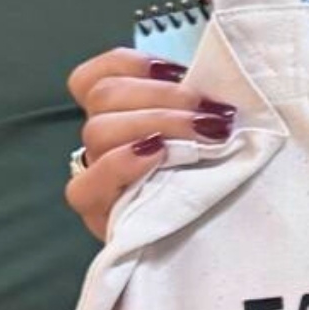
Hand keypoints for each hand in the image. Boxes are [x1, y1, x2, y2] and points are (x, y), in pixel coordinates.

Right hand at [65, 48, 235, 239]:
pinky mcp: (98, 217)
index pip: (95, 75)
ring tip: (204, 135)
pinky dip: (121, 163)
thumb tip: (219, 70)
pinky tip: (157, 156)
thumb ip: (200, 102)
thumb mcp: (211, 133)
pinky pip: (86, 185)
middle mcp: (100, 144)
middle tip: (212, 112)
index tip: (179, 71)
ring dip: (156, 124)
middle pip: (103, 96)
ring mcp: (95, 180)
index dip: (132, 64)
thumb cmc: (219, 181)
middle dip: (163, 96)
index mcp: (119, 117)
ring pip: (98, 131)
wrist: (222, 245)